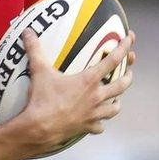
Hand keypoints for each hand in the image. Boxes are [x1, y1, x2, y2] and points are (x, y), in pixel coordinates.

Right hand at [16, 29, 134, 154]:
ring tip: (116, 98)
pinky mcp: (87, 127)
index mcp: (88, 80)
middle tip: (128, 71)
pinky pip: (100, 126)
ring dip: (117, 101)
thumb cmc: (43, 99)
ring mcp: (94, 114)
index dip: (124, 47)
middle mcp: (96, 96)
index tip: (131, 38)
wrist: (40, 128)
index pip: (112, 60)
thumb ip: (35, 50)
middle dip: (128, 76)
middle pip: (122, 85)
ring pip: (115, 108)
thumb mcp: (39, 71)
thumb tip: (27, 32)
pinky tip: (97, 121)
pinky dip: (100, 123)